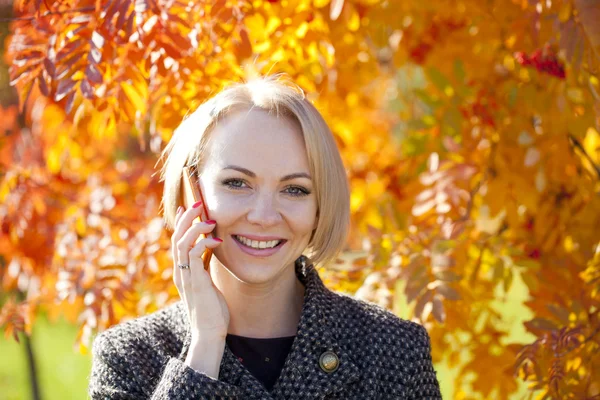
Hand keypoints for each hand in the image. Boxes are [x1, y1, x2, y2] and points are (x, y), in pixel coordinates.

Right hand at [172, 202, 229, 342]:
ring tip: (208, 218)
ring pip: (182, 243)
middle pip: (176, 237)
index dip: (180, 223)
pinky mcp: (195, 281)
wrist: (209, 332)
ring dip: (194, 227)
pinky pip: (193, 255)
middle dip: (186, 218)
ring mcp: (186, 276)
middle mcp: (180, 272)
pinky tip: (216, 240)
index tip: (186, 208)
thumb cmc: (212, 310)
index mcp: (182, 272)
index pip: (177, 241)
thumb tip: (211, 250)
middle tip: (197, 203)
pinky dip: (203, 243)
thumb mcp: (208, 283)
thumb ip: (205, 267)